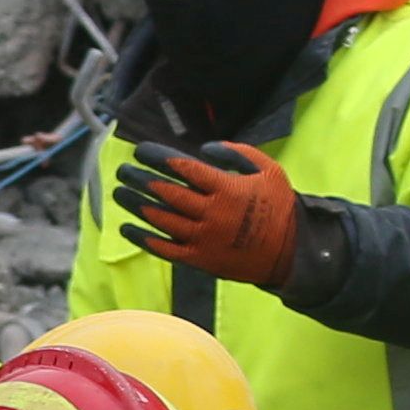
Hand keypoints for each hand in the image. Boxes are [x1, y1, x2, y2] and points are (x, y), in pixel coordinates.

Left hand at [122, 139, 301, 288]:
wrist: (290, 251)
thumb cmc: (278, 206)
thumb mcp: (268, 170)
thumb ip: (238, 153)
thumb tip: (204, 149)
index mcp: (227, 189)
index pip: (184, 168)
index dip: (158, 158)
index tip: (140, 151)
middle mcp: (211, 213)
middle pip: (167, 193)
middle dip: (141, 179)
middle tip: (123, 170)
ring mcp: (203, 238)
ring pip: (161, 219)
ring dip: (137, 205)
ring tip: (119, 192)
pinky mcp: (199, 260)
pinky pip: (165, 249)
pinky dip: (143, 238)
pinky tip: (127, 227)